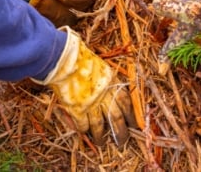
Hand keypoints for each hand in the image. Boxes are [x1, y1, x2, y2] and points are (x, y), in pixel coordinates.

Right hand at [35, 26, 136, 145]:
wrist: (65, 59)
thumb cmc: (80, 57)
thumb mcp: (99, 66)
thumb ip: (104, 80)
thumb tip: (107, 89)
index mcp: (112, 81)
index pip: (126, 101)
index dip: (131, 114)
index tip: (134, 123)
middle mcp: (104, 94)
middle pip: (117, 116)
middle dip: (121, 131)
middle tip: (123, 141)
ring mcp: (91, 103)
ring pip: (100, 125)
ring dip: (102, 136)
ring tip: (103, 143)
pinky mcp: (77, 109)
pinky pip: (83, 124)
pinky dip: (84, 130)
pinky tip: (85, 133)